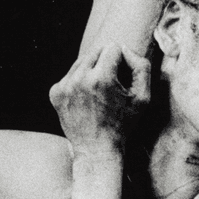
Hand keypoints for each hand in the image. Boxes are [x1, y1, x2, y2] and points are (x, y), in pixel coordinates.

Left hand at [50, 44, 150, 158]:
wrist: (97, 150)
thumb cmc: (123, 125)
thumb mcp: (143, 97)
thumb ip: (141, 66)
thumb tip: (125, 49)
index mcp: (101, 78)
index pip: (112, 47)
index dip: (122, 59)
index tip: (123, 77)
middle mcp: (79, 79)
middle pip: (95, 50)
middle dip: (106, 62)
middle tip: (112, 84)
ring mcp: (63, 86)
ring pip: (81, 61)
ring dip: (92, 70)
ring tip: (99, 92)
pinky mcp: (54, 92)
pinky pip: (70, 75)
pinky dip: (79, 81)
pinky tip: (87, 99)